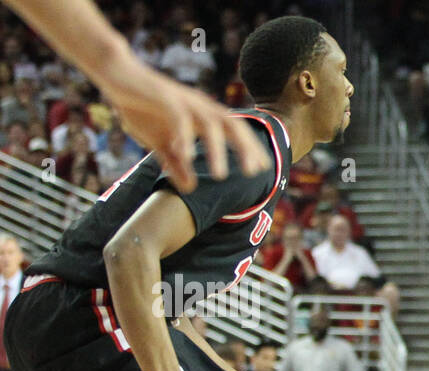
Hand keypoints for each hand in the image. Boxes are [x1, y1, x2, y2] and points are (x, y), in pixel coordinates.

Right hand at [101, 56, 268, 192]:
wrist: (115, 75)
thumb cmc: (140, 106)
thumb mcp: (160, 142)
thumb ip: (177, 163)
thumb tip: (190, 188)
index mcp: (202, 113)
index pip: (235, 130)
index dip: (250, 148)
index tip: (265, 168)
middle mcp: (199, 105)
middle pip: (232, 125)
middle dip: (245, 148)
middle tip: (254, 173)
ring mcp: (183, 99)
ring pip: (209, 125)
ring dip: (217, 151)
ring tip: (221, 176)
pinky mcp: (164, 97)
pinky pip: (180, 119)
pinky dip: (185, 138)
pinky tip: (186, 157)